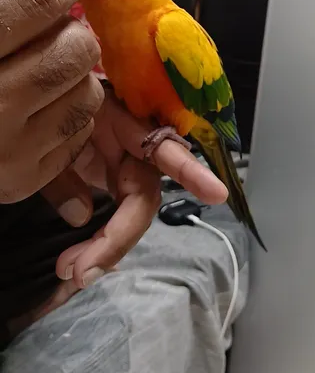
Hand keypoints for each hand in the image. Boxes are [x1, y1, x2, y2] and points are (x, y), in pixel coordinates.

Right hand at [0, 0, 104, 219]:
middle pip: (74, 48)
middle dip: (75, 33)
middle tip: (57, 32)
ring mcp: (6, 147)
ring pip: (88, 93)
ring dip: (77, 75)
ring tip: (44, 73)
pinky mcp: (22, 179)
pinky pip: (80, 132)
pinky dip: (70, 113)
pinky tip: (38, 108)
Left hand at [55, 92, 227, 288]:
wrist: (40, 98)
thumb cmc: (47, 107)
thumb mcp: (46, 136)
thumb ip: (61, 173)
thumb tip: (83, 218)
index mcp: (122, 120)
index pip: (163, 148)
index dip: (190, 171)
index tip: (217, 194)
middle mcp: (131, 146)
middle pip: (143, 198)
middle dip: (117, 241)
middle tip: (80, 274)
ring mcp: (122, 163)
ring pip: (130, 212)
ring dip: (105, 247)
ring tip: (69, 270)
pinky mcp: (110, 174)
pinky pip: (116, 211)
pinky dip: (101, 240)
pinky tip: (78, 262)